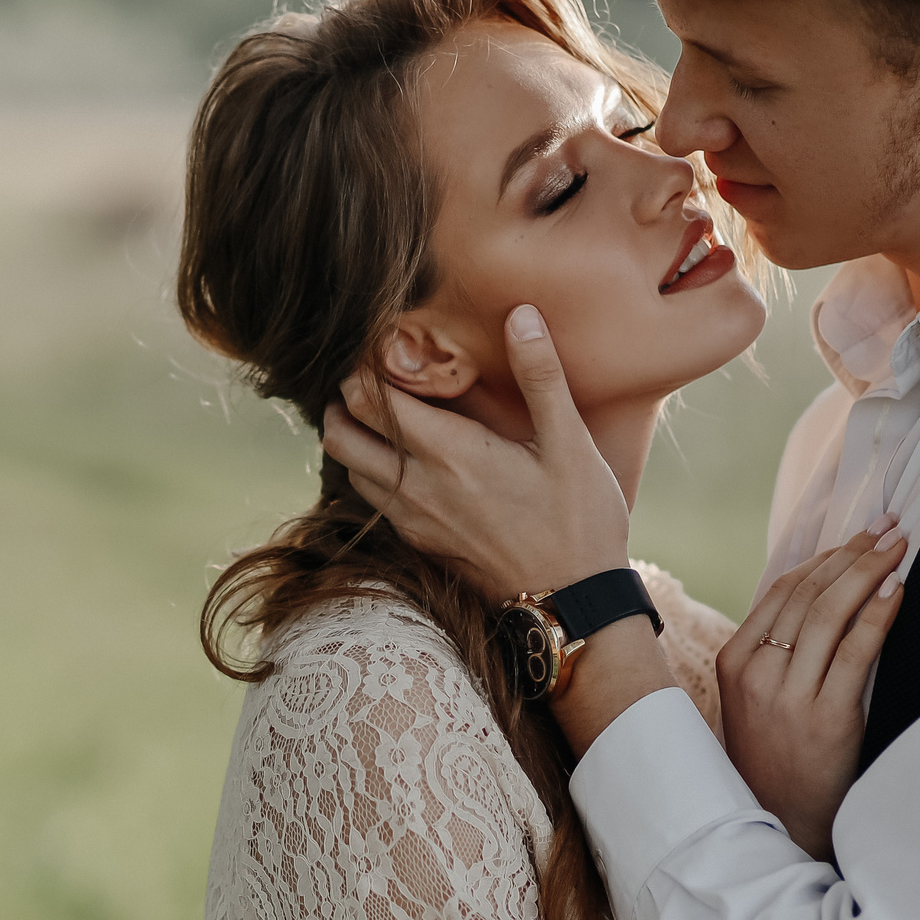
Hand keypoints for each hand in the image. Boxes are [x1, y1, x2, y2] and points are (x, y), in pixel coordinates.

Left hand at [320, 304, 627, 600]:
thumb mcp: (570, 444)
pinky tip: (400, 458)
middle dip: (342, 400)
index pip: (372, 398)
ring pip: (350, 469)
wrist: (574, 606)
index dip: (364, 365)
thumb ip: (540, 376)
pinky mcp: (420, 544)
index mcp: (450, 453)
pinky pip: (373, 500)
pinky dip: (369, 470)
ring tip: (379, 413)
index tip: (377, 344)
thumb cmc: (579, 521)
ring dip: (352, 437)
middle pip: (340, 434)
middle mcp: (418, 487)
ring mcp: (413, 520)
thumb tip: (521, 313)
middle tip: (366, 376)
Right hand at [717, 523, 906, 858]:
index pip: (781, 590)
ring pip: (828, 613)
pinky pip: (854, 651)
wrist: (780, 824)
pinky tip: (897, 590)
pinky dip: (877, 614)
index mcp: (735, 661)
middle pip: (807, 593)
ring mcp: (787, 695)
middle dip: (853, 554)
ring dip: (869, 571)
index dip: (824, 557)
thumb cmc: (777, 759)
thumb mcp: (759, 699)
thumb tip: (826, 594)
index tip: (860, 536)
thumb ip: (779, 651)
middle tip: (890, 527)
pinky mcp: (824, 718)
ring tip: (900, 546)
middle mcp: (756, 672)